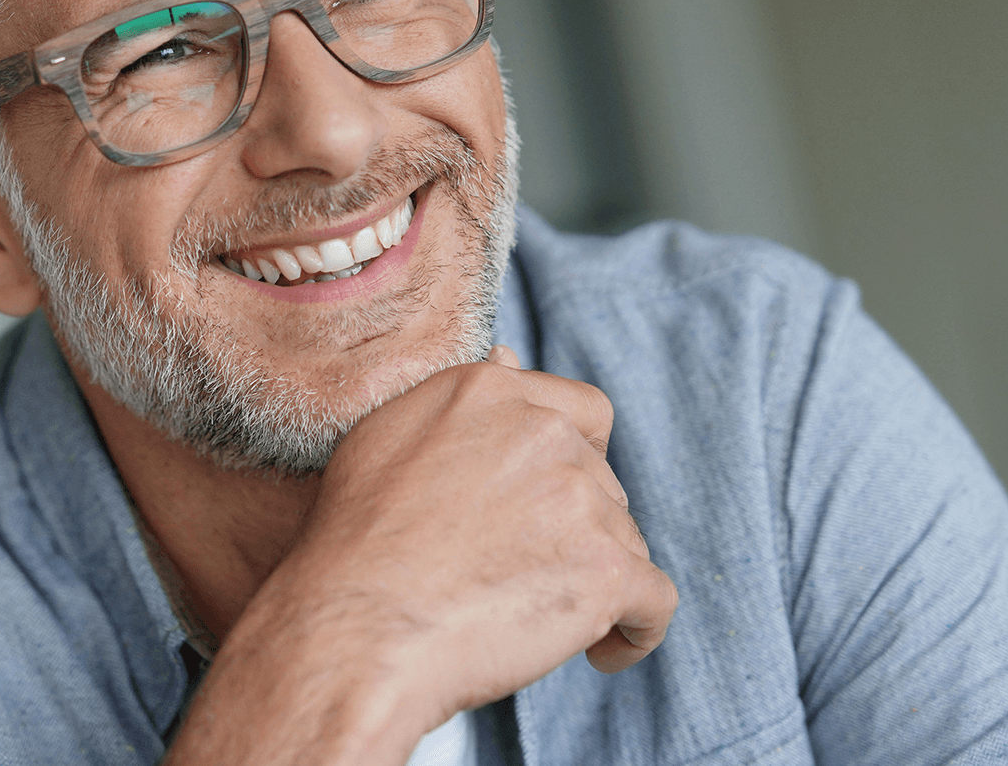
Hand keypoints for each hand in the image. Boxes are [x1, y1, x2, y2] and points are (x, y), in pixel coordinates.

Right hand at [167, 347, 677, 764]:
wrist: (354, 629)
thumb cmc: (354, 547)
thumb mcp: (387, 439)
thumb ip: (461, 402)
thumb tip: (511, 353)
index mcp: (489, 393)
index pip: (584, 413)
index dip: (576, 465)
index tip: (546, 508)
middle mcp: (543, 432)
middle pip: (603, 485)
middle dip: (574, 531)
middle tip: (513, 578)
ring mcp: (580, 498)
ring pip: (624, 543)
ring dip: (593, 582)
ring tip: (530, 623)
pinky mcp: (607, 569)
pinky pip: (654, 603)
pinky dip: (635, 632)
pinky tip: (598, 652)